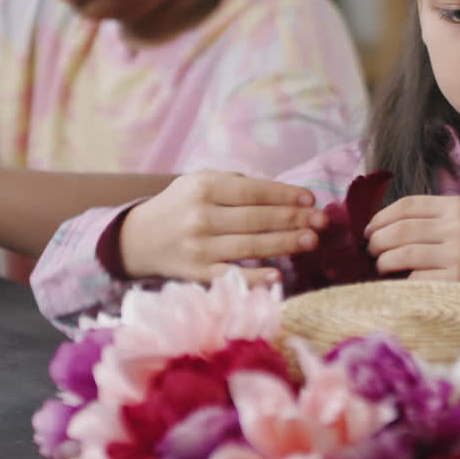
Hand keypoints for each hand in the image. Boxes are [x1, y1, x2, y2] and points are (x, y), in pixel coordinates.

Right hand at [119, 170, 327, 284]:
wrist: (138, 238)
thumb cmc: (181, 206)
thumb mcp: (199, 182)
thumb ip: (236, 185)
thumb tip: (283, 194)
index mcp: (204, 188)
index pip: (254, 192)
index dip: (285, 195)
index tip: (311, 199)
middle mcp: (201, 217)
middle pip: (256, 219)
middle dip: (293, 220)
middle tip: (321, 222)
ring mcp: (199, 247)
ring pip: (249, 246)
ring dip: (284, 244)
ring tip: (311, 241)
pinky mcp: (196, 273)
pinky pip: (231, 276)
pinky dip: (255, 277)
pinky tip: (278, 274)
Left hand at [365, 195, 459, 288]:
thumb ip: (429, 221)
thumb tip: (378, 228)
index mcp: (457, 207)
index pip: (407, 205)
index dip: (380, 217)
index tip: (368, 230)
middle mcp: (459, 227)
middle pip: (401, 229)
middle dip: (377, 241)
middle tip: (371, 251)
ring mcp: (459, 254)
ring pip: (403, 253)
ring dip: (383, 262)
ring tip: (382, 267)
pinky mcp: (457, 280)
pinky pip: (415, 278)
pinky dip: (402, 282)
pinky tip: (402, 283)